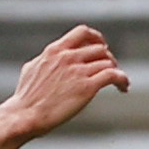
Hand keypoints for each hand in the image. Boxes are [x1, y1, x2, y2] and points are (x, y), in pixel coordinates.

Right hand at [5, 24, 129, 136]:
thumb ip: (45, 60)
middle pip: (99, 48)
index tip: (101, 46)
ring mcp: (78, 71)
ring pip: (108, 61)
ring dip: (116, 70)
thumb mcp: (32, 69)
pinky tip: (123, 87)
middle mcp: (68, 57)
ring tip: (119, 82)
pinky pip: (113, 75)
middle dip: (108, 58)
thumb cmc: (26, 98)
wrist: (25, 115)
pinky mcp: (87, 87)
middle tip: (110, 70)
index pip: (82, 32)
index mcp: (55, 50)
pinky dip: (122, 79)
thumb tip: (48, 58)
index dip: (96, 37)